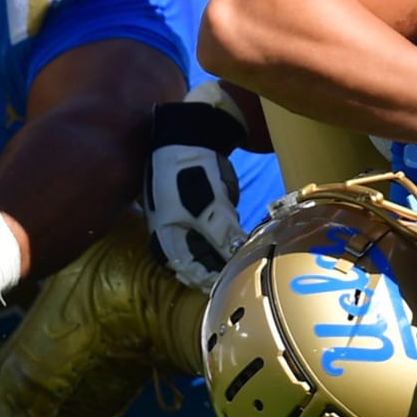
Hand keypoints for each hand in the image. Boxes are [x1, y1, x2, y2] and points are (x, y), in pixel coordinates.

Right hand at [143, 92, 245, 291]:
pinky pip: (215, 234)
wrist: (187, 133)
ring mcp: (186, 225)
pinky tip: (244, 240)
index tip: (240, 283)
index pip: (192, 273)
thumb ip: (222, 236)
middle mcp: (173, 238)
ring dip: (227, 254)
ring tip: (251, 258)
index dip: (216, 281)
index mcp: (165, 240)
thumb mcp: (208, 205)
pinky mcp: (199, 213)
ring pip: (209, 250)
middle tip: (250, 272)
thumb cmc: (189, 170)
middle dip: (223, 269)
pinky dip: (228, 239)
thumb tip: (238, 261)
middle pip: (200, 264)